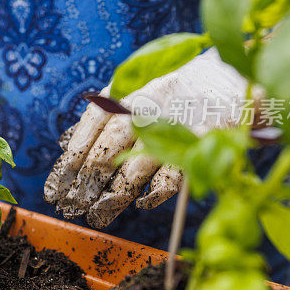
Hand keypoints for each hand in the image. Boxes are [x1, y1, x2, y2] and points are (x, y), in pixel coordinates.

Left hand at [44, 49, 251, 227]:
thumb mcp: (139, 94)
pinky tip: (143, 203)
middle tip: (72, 206)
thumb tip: (69, 142)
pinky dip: (158, 190)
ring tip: (97, 215)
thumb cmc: (177, 93)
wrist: (234, 75)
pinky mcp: (207, 140)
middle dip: (88, 179)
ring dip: (116, 192)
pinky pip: (178, 169)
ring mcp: (177, 121)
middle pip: (110, 145)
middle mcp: (150, 102)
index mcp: (129, 91)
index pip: (92, 124)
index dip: (71, 157)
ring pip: (139, 162)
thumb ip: (106, 117)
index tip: (55, 187)